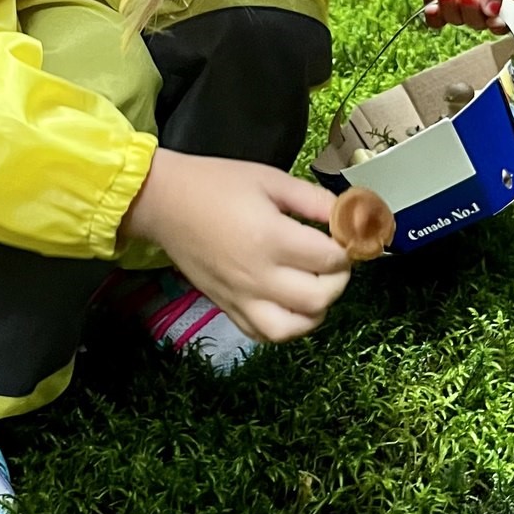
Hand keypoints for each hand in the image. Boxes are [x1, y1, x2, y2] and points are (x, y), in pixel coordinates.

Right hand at [118, 149, 350, 343]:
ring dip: (316, 310)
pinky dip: (287, 326)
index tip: (345, 233)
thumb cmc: (217, 183)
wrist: (165, 202)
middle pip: (319, 298)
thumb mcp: (270, 178)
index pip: (330, 258)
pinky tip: (291, 303)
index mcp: (271, 238)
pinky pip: (265, 334)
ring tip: (316, 285)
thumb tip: (348, 215)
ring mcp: (241, 297)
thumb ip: (313, 199)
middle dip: (338, 279)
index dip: (347, 246)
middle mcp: (259, 275)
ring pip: (295, 328)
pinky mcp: (227, 308)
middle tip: (334, 258)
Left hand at [420, 0, 513, 31]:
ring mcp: (459, 0)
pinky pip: (437, 19)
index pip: (507, 17)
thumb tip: (493, 12)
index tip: (492, 21)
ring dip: (451, 9)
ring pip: (458, 20)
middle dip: (472, 12)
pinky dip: (435, 17)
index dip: (500, 24)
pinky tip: (432, 7)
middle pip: (480, 22)